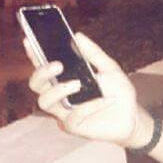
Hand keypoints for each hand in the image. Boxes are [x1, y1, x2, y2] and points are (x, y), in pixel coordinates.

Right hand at [25, 31, 142, 146]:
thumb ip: (93, 53)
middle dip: (41, 73)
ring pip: (44, 102)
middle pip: (36, 84)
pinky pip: (71, 117)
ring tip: (77, 84)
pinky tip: (103, 101)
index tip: (29, 41)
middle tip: (58, 65)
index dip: (33, 54)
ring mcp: (64, 111)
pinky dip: (88, 106)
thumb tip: (77, 35)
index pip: (43, 65)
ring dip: (58, 90)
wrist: (133, 117)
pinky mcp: (73, 126)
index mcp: (65, 78)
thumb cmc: (118, 92)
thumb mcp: (110, 68)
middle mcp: (59, 94)